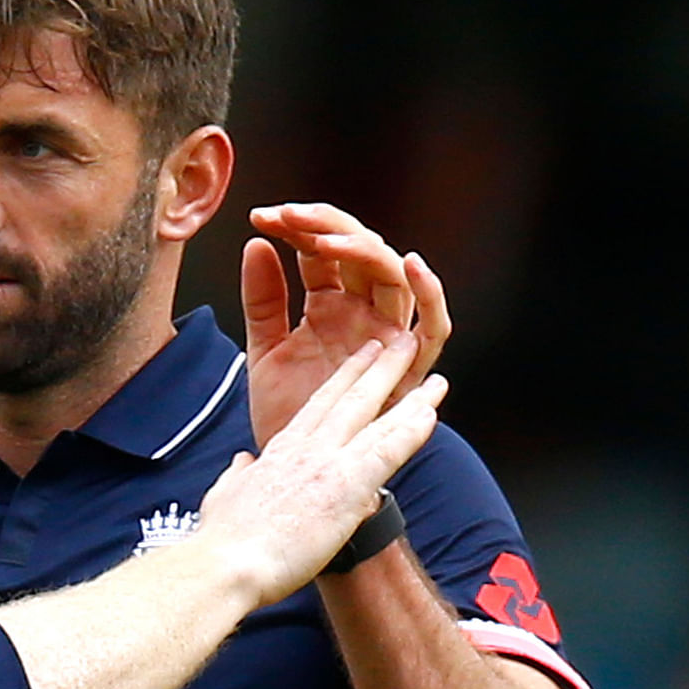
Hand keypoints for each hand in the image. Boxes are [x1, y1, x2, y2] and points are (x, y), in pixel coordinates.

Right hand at [196, 335, 447, 601]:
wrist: (225, 564)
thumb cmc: (223, 540)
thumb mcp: (224, 496)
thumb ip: (238, 475)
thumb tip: (242, 462)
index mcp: (280, 452)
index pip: (319, 406)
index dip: (344, 380)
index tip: (361, 360)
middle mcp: (307, 448)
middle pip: (351, 398)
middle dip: (380, 368)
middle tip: (401, 343)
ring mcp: (328, 464)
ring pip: (377, 419)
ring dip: (409, 395)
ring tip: (434, 375)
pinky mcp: (347, 487)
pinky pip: (388, 451)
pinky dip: (411, 431)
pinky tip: (431, 413)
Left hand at [244, 203, 449, 445]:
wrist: (294, 472)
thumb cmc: (285, 413)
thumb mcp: (264, 350)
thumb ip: (262, 299)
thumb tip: (255, 244)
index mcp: (328, 306)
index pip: (321, 252)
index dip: (296, 229)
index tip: (262, 217)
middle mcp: (362, 315)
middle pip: (358, 253)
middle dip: (326, 227)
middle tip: (288, 216)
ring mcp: (387, 338)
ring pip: (394, 278)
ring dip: (365, 250)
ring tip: (329, 236)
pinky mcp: (409, 369)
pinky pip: (432, 327)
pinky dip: (431, 294)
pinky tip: (412, 264)